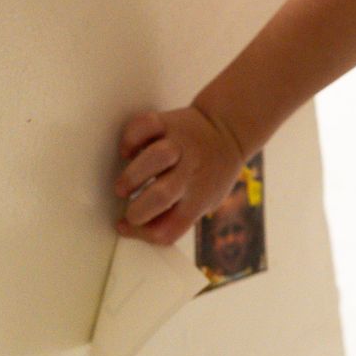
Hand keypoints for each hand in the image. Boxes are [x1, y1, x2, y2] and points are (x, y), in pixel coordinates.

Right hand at [111, 106, 245, 245]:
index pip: (169, 229)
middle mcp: (191, 170)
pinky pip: (144, 125)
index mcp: (199, 197)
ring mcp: (180, 144)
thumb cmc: (212, 173)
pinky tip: (129, 151)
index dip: (141, 234)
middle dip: (137, 209)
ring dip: (132, 176)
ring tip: (125, 185)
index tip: (125, 226)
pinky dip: (130, 138)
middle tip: (129, 205)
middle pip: (162, 195)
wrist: (230, 130)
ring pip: (156, 157)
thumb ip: (180, 216)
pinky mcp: (168, 122)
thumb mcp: (208, 201)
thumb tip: (140, 229)